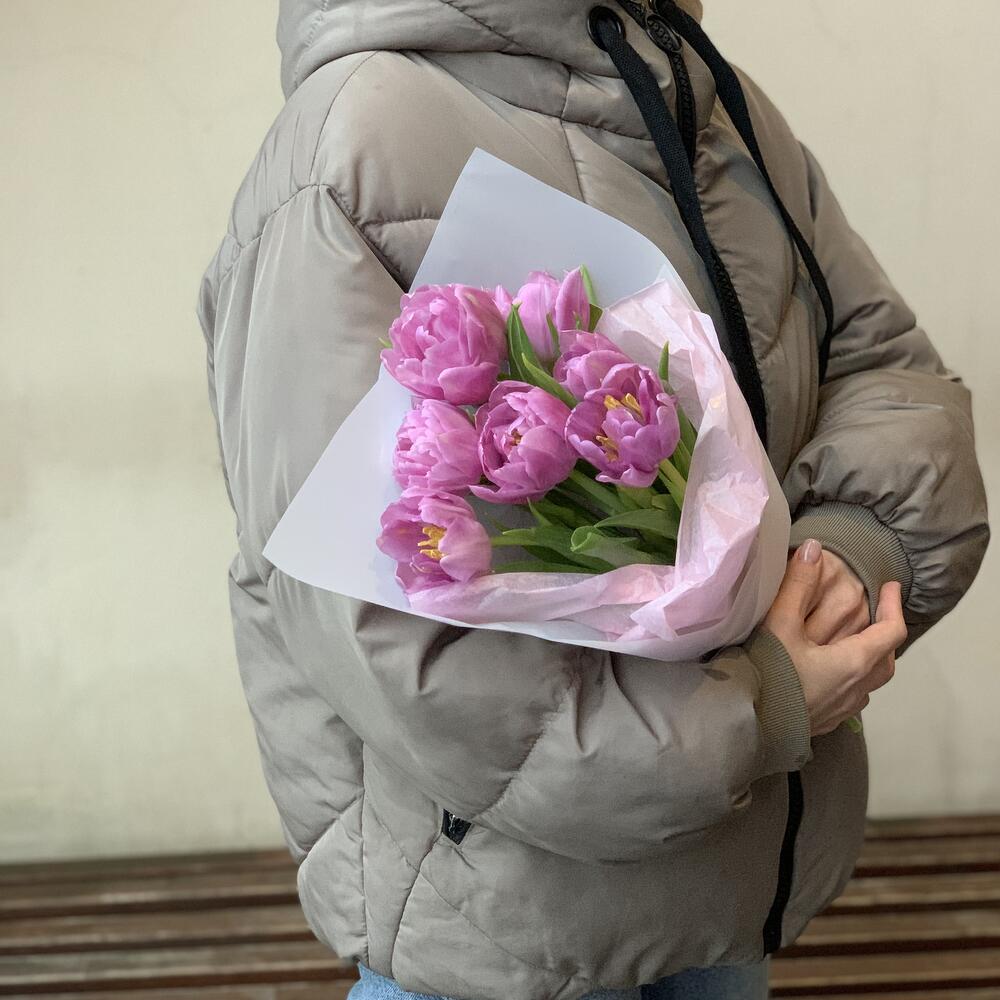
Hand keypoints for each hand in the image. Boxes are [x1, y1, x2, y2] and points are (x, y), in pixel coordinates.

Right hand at [763, 538, 906, 736]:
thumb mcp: (779, 624)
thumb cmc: (767, 674)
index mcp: (854, 662)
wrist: (746, 727)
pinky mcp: (825, 723)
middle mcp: (857, 689)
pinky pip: (851, 698)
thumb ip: (797, 584)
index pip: (891, 631)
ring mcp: (842, 710)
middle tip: (874, 615)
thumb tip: (814, 547)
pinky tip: (828, 674)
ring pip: (870, 682)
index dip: (894, 605)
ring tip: (853, 644)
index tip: (890, 586)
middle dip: (884, 633)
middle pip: (886, 658)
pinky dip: (851, 679)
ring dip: (869, 659)